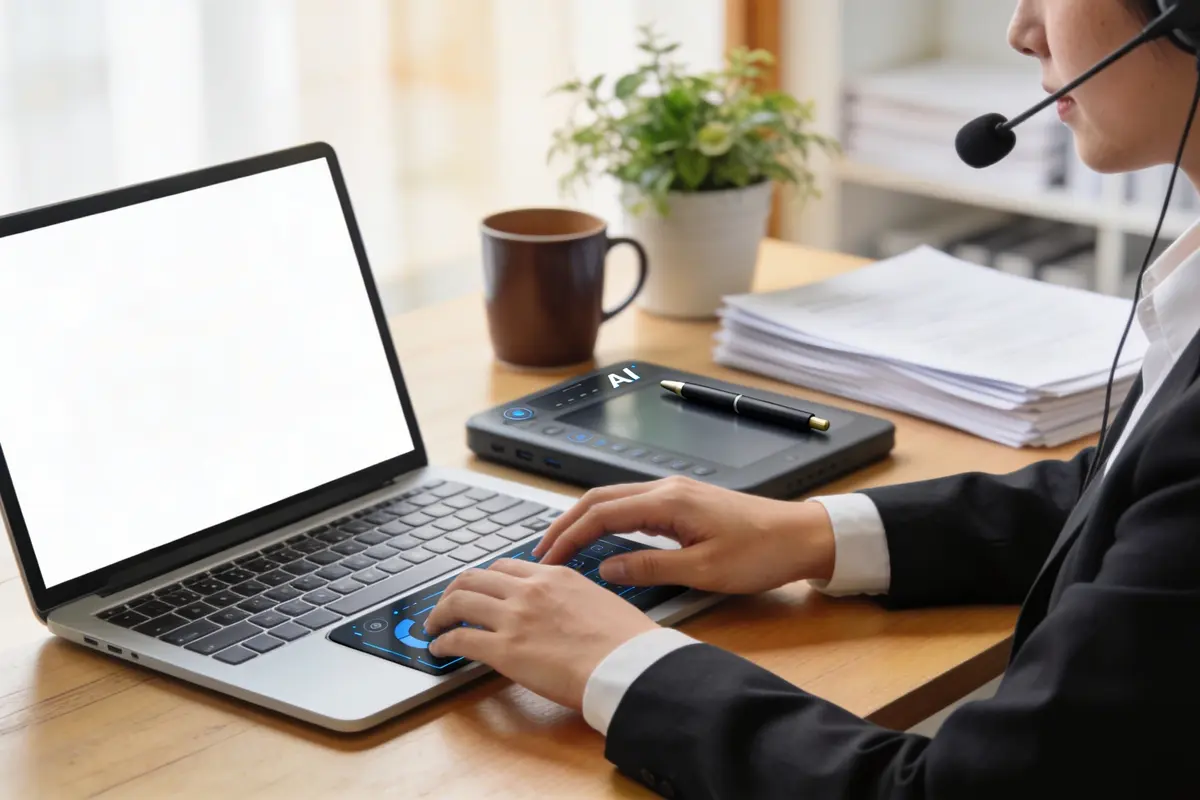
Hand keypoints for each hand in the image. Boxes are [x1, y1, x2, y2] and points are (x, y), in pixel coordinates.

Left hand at [426, 559, 657, 710]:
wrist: (628, 664)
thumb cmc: (625, 641)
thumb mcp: (599, 600)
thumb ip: (572, 598)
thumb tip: (565, 611)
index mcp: (555, 576)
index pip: (506, 567)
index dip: (485, 578)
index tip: (480, 589)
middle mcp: (530, 589)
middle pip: (474, 578)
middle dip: (454, 590)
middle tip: (447, 605)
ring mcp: (514, 618)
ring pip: (458, 602)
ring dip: (440, 614)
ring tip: (434, 626)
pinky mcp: (504, 650)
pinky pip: (460, 640)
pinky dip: (442, 642)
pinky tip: (439, 649)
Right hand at [533, 476, 836, 593]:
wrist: (801, 535)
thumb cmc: (760, 553)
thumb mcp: (703, 571)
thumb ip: (649, 568)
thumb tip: (605, 569)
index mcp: (667, 502)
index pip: (600, 513)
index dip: (568, 535)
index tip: (547, 557)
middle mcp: (666, 489)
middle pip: (600, 499)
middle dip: (566, 523)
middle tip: (543, 551)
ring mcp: (675, 492)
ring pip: (615, 499)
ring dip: (585, 520)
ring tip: (564, 545)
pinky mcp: (684, 501)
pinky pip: (633, 505)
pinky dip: (608, 519)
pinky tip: (602, 538)